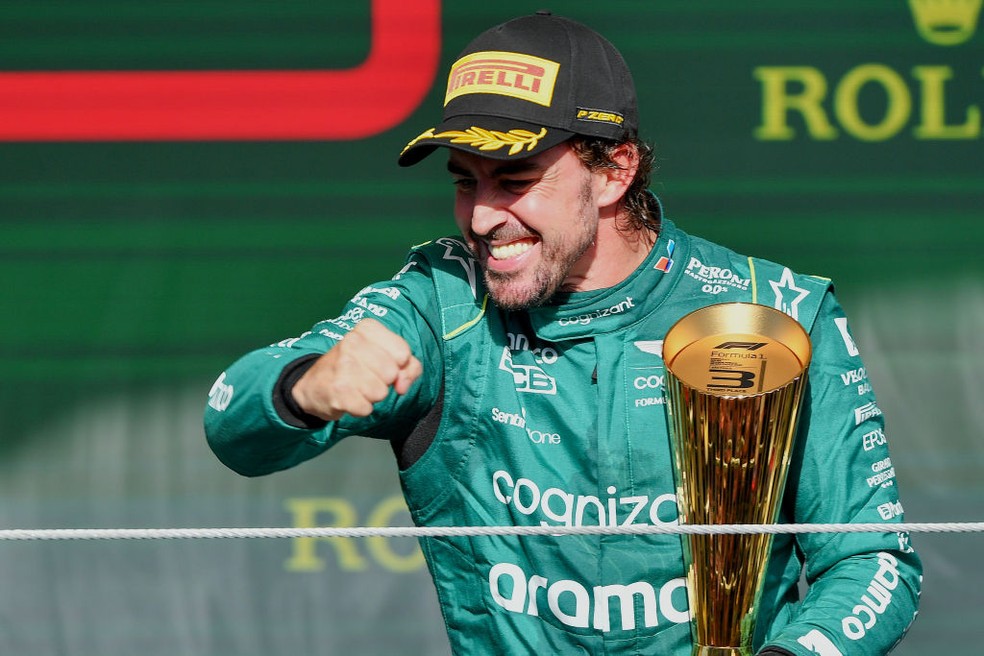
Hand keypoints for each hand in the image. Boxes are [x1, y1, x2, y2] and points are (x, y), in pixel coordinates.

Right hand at [290, 318, 422, 420]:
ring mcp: (342, 366)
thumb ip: (409, 366)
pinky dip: (360, 408)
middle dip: (384, 382)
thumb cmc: (356, 367)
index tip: (382, 364)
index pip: (403, 353)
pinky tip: (348, 398)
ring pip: (381, 393)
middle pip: (392, 374)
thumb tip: (402, 385)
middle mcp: (352, 342)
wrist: (314, 384)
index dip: (399, 366)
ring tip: (356, 387)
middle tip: (366, 377)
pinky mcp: (337, 391)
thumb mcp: (385, 355)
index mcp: (366, 329)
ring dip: (372, 396)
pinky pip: (367, 409)